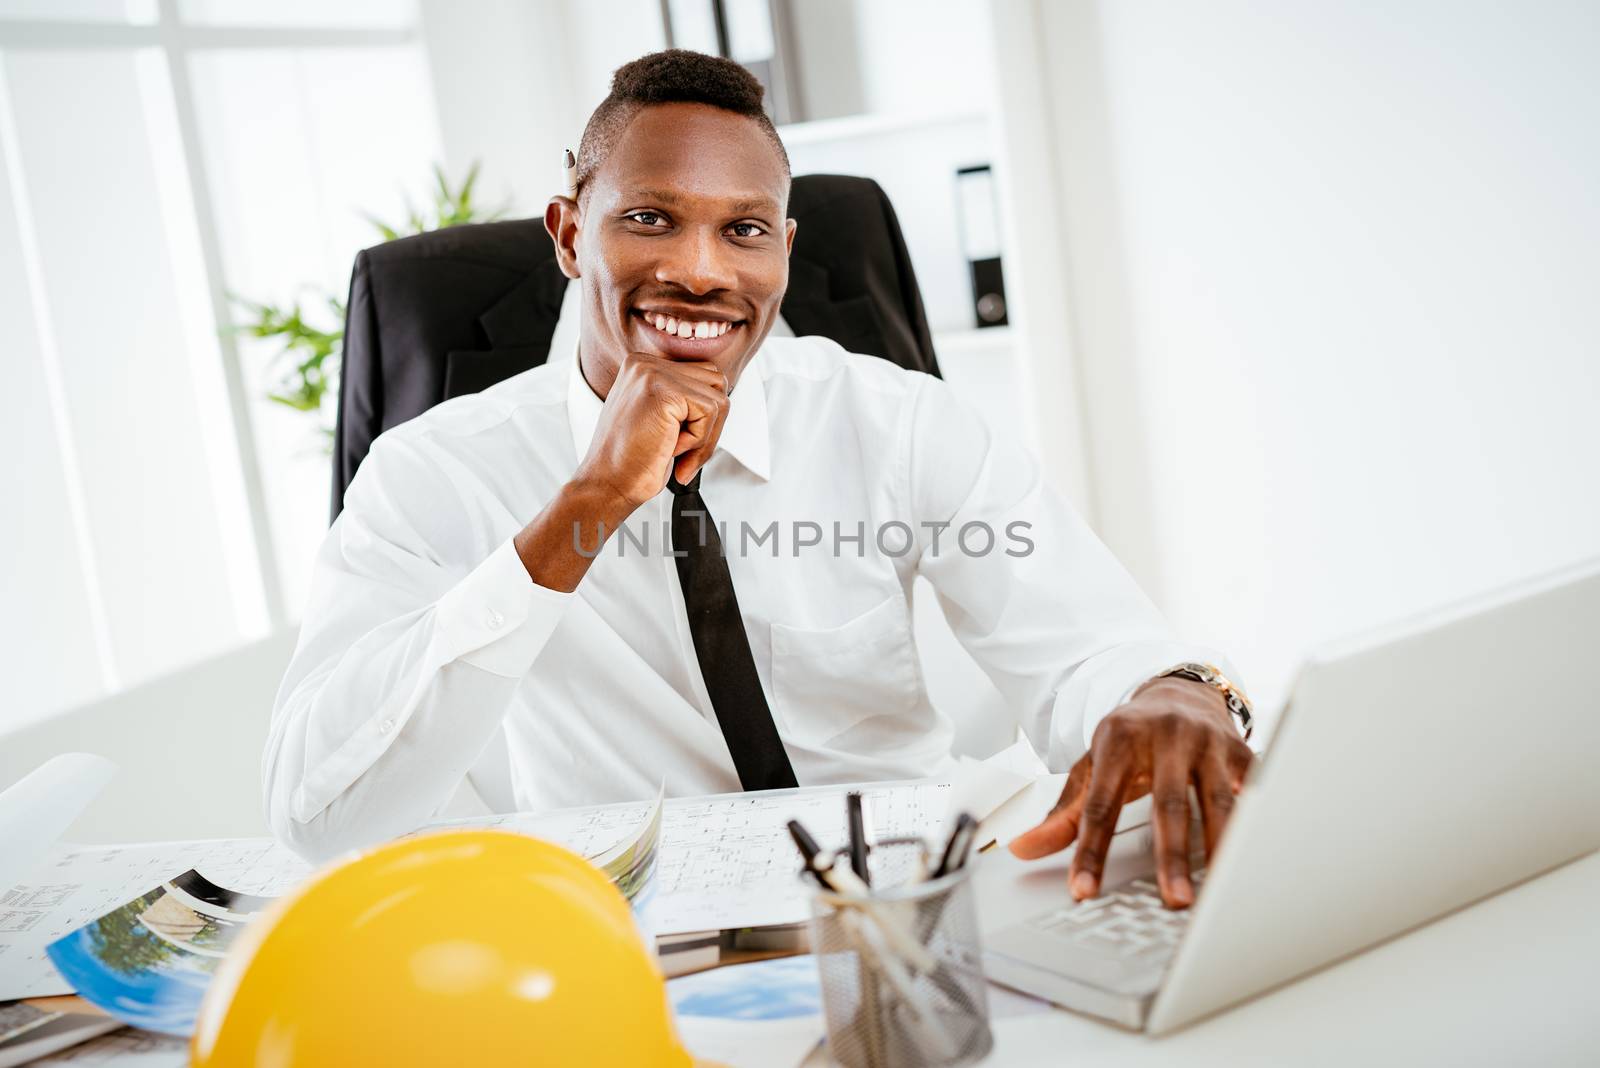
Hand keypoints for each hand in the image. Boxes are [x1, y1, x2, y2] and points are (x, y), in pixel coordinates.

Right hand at [575, 350, 730, 510]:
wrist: (607, 484)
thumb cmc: (632, 460)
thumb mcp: (658, 419)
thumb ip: (682, 400)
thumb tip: (721, 396)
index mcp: (642, 366)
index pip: (702, 376)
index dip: (703, 416)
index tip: (684, 443)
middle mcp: (645, 364)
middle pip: (715, 383)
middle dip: (710, 424)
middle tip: (685, 452)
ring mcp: (652, 373)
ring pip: (717, 398)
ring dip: (704, 435)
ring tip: (674, 450)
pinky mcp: (663, 391)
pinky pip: (710, 411)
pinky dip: (699, 440)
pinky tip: (670, 448)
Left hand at [1008, 677, 1253, 908]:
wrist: (1178, 692)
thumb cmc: (1131, 738)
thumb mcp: (1092, 765)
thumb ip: (1063, 812)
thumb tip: (1022, 849)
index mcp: (1119, 740)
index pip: (1100, 805)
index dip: (1091, 850)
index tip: (1084, 890)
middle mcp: (1166, 736)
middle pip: (1168, 804)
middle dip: (1171, 855)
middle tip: (1173, 900)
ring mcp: (1207, 742)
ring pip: (1217, 801)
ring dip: (1218, 848)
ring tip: (1219, 890)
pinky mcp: (1241, 752)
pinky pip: (1252, 791)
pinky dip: (1255, 822)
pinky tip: (1257, 854)